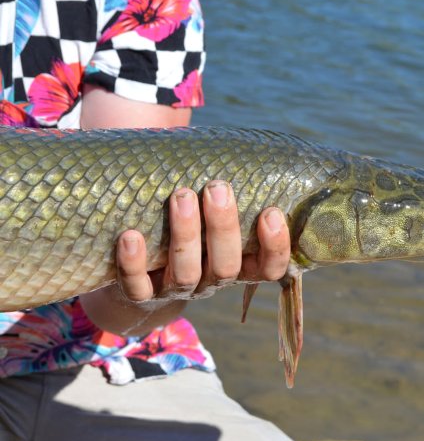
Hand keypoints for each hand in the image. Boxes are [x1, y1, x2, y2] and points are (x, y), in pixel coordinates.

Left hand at [117, 181, 289, 300]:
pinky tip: (131, 236)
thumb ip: (231, 190)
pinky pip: (138, 287)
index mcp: (240, 265)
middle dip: (223, 227)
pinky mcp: (141, 295)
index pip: (269, 268)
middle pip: (227, 268)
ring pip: (186, 274)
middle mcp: (212, 281)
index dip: (275, 246)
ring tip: (181, 196)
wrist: (143, 269)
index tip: (271, 212)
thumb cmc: (193, 223)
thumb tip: (240, 144)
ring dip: (185, 235)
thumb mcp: (217, 211)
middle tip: (216, 187)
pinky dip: (133, 264)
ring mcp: (177, 290)